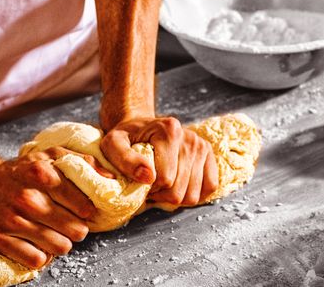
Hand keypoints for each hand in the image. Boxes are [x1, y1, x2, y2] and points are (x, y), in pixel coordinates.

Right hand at [0, 147, 102, 268]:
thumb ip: (83, 162)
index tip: (83, 211)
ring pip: (61, 247)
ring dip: (61, 243)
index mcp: (43, 175)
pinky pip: (37, 260)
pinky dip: (42, 256)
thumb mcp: (50, 155)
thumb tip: (111, 179)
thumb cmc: (20, 171)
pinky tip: (38, 244)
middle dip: (77, 229)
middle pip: (77, 231)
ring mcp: (12, 220)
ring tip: (53, 233)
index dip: (88, 212)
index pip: (85, 207)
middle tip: (68, 224)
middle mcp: (28, 198)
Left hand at [100, 117, 219, 204]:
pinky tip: (178, 185)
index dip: (149, 187)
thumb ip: (124, 159)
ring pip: (193, 196)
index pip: (165, 179)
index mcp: (169, 131)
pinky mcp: (209, 155)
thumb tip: (147, 177)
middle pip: (179, 191)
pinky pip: (210, 187)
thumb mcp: (113, 144)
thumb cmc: (125, 138)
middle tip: (149, 185)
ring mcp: (202, 146)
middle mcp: (190, 138)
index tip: (140, 179)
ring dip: (175, 197)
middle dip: (161, 194)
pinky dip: (193, 193)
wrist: (140, 126)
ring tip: (162, 185)